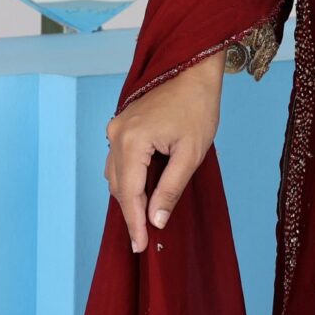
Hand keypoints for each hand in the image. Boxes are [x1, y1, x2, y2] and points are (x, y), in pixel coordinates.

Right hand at [102, 52, 225, 253]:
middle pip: (118, 186)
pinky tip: (145, 188)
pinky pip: (119, 160)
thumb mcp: (191, 152)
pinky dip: (130, 177)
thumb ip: (171, 188)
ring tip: (146, 217)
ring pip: (116, 174)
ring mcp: (116, 128)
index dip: (134, 223)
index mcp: (132, 141)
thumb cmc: (198, 106)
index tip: (140, 246)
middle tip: (145, 237)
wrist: (194, 67)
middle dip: (131, 212)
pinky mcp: (121, 124)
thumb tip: (155, 220)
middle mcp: (116, 135)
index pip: (129, 194)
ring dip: (130, 195)